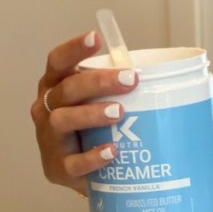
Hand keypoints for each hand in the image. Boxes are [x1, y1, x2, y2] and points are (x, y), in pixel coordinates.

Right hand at [30, 31, 138, 193]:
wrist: (83, 173)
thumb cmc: (96, 129)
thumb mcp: (101, 104)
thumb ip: (119, 89)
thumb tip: (166, 74)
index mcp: (56, 87)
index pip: (58, 62)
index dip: (73, 49)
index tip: (95, 37)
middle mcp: (46, 109)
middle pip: (66, 89)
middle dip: (97, 82)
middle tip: (130, 79)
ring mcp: (49, 139)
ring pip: (63, 120)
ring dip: (92, 114)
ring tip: (119, 112)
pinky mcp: (57, 168)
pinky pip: (72, 162)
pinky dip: (92, 156)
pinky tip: (111, 151)